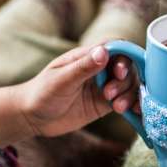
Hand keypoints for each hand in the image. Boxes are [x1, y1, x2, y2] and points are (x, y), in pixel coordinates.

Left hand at [0, 45, 139, 147]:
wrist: (32, 117)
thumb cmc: (41, 93)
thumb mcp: (61, 80)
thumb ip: (83, 67)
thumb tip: (104, 52)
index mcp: (89, 56)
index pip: (116, 48)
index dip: (124, 58)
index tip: (119, 72)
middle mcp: (100, 68)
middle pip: (127, 67)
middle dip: (125, 80)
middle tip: (110, 94)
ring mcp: (104, 85)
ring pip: (129, 84)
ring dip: (129, 94)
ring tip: (118, 107)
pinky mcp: (106, 103)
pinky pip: (125, 100)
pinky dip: (133, 105)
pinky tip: (134, 112)